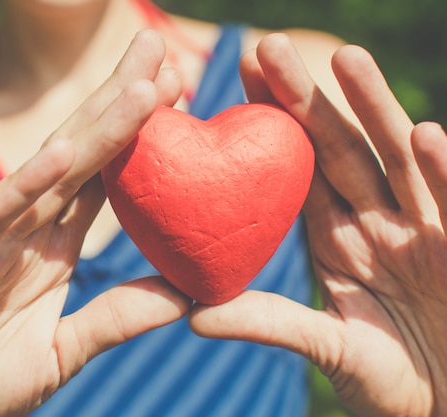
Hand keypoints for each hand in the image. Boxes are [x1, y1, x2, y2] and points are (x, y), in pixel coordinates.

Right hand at [0, 30, 190, 416]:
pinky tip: (63, 152)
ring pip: (46, 174)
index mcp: (53, 247)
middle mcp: (25, 232)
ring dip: (92, 129)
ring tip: (138, 85)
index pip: (103, 179)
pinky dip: (24, 185)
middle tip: (159, 52)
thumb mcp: (63, 351)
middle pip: (82, 156)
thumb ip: (116, 318)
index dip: (139, 137)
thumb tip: (184, 296)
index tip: (179, 95)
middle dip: (120, 103)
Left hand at [189, 34, 446, 416]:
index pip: (299, 167)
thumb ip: (267, 322)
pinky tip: (425, 134)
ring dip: (374, 110)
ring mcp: (421, 228)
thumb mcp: (322, 345)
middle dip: (306, 99)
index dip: (271, 122)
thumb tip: (193, 315)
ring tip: (345, 60)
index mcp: (336, 235)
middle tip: (269, 47)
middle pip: (339, 147)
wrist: (446, 403)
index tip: (237, 78)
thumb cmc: (386, 375)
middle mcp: (376, 220)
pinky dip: (443, 171)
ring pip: (396, 159)